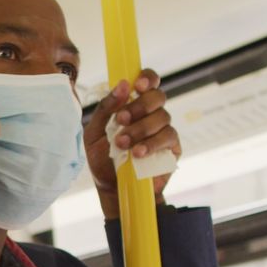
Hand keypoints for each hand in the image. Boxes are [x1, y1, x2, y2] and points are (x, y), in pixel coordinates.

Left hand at [83, 69, 181, 219]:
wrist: (112, 188)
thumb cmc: (103, 158)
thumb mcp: (94, 133)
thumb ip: (105, 109)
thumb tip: (122, 85)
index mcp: (133, 105)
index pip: (148, 82)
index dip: (147, 78)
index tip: (137, 86)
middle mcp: (151, 114)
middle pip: (158, 96)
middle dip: (139, 106)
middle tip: (121, 120)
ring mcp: (163, 130)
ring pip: (162, 117)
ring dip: (140, 129)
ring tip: (122, 144)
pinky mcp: (172, 148)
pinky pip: (168, 137)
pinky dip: (151, 144)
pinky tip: (137, 154)